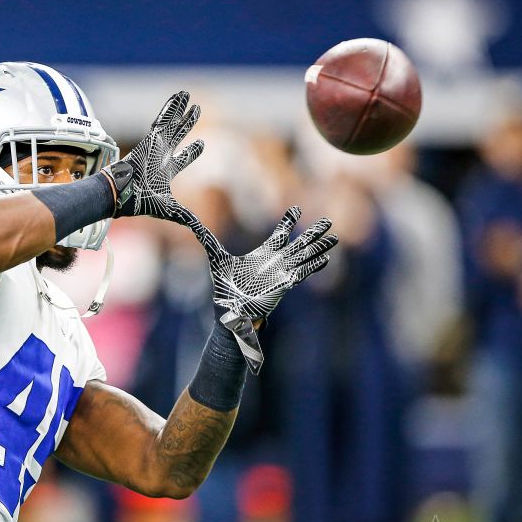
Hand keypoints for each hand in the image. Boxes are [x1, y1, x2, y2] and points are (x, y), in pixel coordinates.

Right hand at [104, 92, 204, 221]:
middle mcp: (159, 156)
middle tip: (197, 111)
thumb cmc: (141, 203)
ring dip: (181, 111)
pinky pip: (164, 119)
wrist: (122, 193)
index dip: (192, 152)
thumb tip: (210, 242)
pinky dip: (172, 107)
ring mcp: (154, 146)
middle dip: (186, 125)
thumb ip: (191, 222)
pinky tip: (181, 96)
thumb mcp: (172, 212)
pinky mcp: (151, 138)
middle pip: (176, 136)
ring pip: (171, 124)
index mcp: (164, 172)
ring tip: (188, 95)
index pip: (181, 159)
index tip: (202, 144)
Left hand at [193, 206, 337, 371]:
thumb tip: (188, 219)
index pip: (279, 235)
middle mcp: (275, 263)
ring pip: (303, 256)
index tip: (295, 209)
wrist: (230, 313)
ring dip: (318, 247)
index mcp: (262, 255)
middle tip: (326, 221)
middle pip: (298, 243)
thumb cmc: (224, 290)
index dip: (287, 222)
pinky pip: (301, 273)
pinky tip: (325, 259)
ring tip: (334, 238)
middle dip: (312, 233)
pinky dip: (312, 266)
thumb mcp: (216, 258)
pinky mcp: (283, 286)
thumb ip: (205, 238)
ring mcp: (281, 274)